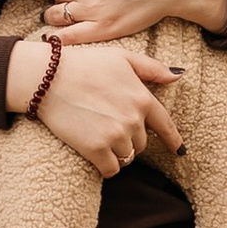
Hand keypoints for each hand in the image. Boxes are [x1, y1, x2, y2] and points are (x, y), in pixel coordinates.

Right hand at [10, 37, 184, 177]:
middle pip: (142, 143)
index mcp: (142, 98)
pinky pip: (110, 169)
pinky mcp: (96, 149)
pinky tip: (95, 155)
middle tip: (108, 125)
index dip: (172, 139)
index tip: (179, 150)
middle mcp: (133, 119)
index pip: (165, 125)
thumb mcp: (122, 58)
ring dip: (116, 152)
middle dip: (130, 138)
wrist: (48, 77)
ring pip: (126, 157)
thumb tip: (177, 77)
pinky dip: (105, 166)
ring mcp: (115, 135)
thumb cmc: (84, 64)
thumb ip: (151, 68)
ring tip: (98, 136)